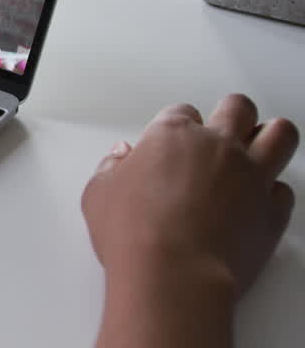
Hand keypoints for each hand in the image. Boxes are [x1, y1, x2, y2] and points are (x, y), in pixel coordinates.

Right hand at [82, 95, 297, 296]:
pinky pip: (284, 189)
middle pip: (238, 108)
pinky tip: (258, 199)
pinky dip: (274, 191)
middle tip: (223, 129)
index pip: (182, 111)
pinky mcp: (273, 210)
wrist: (173, 275)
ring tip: (259, 145)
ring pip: (280, 134)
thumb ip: (112, 168)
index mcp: (171, 135)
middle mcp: (217, 146)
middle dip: (232, 114)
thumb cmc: (134, 234)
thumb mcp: (99, 194)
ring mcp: (251, 175)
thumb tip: (121, 158)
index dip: (178, 125)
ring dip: (270, 136)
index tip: (172, 143)